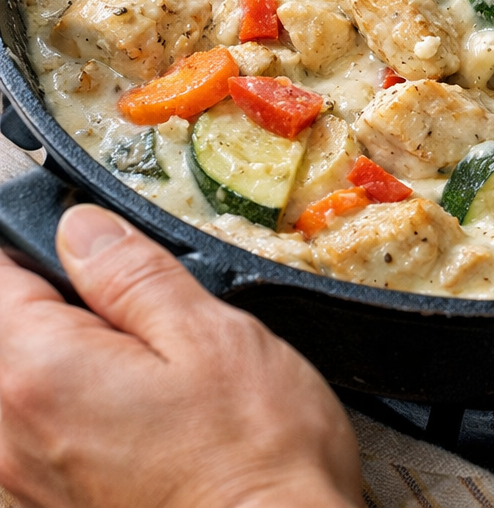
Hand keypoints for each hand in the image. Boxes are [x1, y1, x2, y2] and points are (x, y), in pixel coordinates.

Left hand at [0, 204, 361, 507]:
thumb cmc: (254, 454)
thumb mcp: (208, 333)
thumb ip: (132, 273)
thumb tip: (81, 228)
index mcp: (43, 372)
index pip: (3, 276)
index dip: (49, 245)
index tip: (97, 249)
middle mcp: (12, 434)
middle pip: (10, 332)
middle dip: (64, 305)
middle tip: (146, 314)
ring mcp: (26, 481)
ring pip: (24, 384)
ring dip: (75, 359)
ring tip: (153, 367)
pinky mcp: (53, 506)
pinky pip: (39, 434)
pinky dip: (79, 407)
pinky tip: (144, 417)